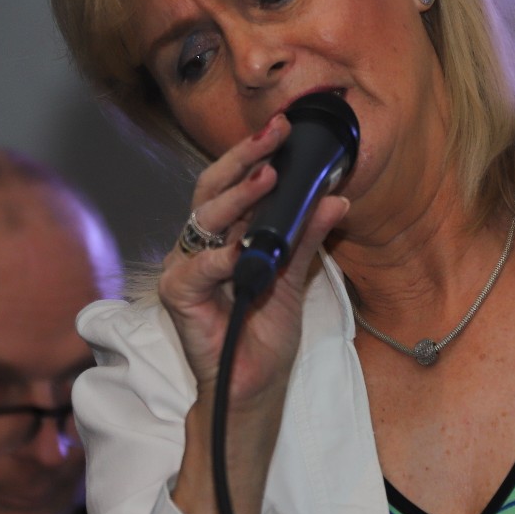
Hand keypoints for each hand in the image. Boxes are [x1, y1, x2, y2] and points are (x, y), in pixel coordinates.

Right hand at [160, 114, 348, 407]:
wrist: (253, 386)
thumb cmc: (263, 331)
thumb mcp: (294, 276)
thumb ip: (308, 236)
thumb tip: (336, 198)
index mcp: (225, 234)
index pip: (233, 182)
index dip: (254, 153)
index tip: (283, 127)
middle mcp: (201, 245)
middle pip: (212, 189)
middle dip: (243, 157)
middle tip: (274, 134)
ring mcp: (186, 268)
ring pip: (204, 220)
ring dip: (237, 196)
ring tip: (267, 176)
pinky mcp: (178, 298)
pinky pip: (195, 271)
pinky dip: (220, 260)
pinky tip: (242, 251)